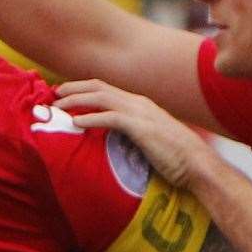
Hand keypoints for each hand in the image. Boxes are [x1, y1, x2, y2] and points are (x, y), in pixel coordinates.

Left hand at [54, 80, 213, 187]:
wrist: (198, 164)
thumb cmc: (175, 157)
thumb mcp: (148, 139)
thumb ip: (131, 134)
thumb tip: (111, 140)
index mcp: (140, 104)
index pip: (106, 89)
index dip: (83, 89)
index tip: (64, 95)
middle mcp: (138, 103)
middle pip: (99, 87)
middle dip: (74, 89)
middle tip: (54, 95)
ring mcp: (140, 113)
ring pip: (101, 97)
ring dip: (76, 100)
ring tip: (57, 107)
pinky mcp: (141, 127)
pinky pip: (110, 118)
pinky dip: (91, 118)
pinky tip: (76, 123)